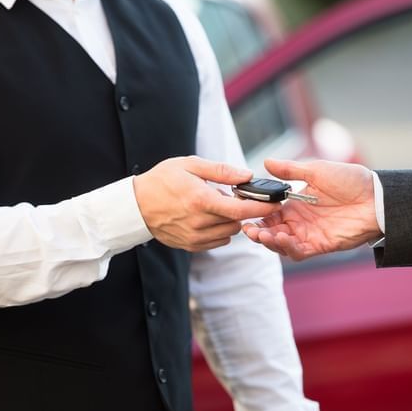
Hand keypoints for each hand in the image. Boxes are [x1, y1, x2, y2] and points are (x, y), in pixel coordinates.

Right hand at [134, 156, 280, 251]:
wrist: (135, 206)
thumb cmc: (161, 180)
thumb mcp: (190, 165)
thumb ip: (221, 171)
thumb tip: (247, 175)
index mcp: (200, 200)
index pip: (241, 210)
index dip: (262, 207)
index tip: (276, 202)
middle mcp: (199, 223)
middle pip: (238, 222)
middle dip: (243, 210)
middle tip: (234, 196)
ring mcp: (195, 237)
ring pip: (229, 232)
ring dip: (230, 220)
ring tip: (216, 205)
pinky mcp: (190, 245)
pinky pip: (218, 241)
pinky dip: (220, 230)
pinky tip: (209, 217)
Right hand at [242, 159, 381, 260]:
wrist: (377, 197)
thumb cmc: (351, 180)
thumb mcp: (317, 170)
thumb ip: (290, 170)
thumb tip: (266, 162)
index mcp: (295, 204)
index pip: (269, 213)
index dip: (256, 214)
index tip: (246, 210)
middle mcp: (299, 221)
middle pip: (271, 231)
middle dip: (258, 232)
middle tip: (249, 228)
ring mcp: (309, 234)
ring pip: (281, 244)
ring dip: (269, 241)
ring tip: (262, 235)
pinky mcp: (321, 245)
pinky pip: (299, 252)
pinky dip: (287, 248)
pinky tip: (281, 239)